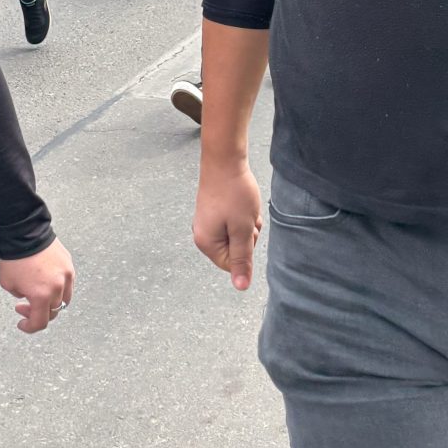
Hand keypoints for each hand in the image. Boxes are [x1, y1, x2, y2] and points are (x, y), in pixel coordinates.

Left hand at [0, 239, 75, 332]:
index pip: (40, 322)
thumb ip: (21, 296)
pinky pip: (67, 282)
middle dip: (38, 312)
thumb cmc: (14, 257)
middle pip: (53, 311)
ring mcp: (66, 274)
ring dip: (52, 301)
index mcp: (42, 295)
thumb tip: (28, 295)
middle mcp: (58, 287)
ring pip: (64, 298)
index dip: (29, 327)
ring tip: (39, 294)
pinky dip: (58, 287)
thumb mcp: (8, 283)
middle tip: (25, 306)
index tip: (22, 323)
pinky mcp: (68, 262)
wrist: (24, 231)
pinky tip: (46, 280)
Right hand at [193, 163, 262, 291]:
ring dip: (245, 224)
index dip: (244, 250)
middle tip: (246, 216)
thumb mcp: (242, 229)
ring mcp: (206, 222)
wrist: (224, 160)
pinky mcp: (211, 211)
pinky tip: (241, 202)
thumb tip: (240, 287)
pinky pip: (231, 223)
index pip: (231, 264)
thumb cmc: (234, 194)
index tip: (246, 229)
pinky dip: (240, 215)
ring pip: (235, 235)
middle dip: (245, 236)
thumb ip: (242, 259)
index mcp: (206, 242)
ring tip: (244, 207)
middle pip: (233, 250)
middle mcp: (201, 234)